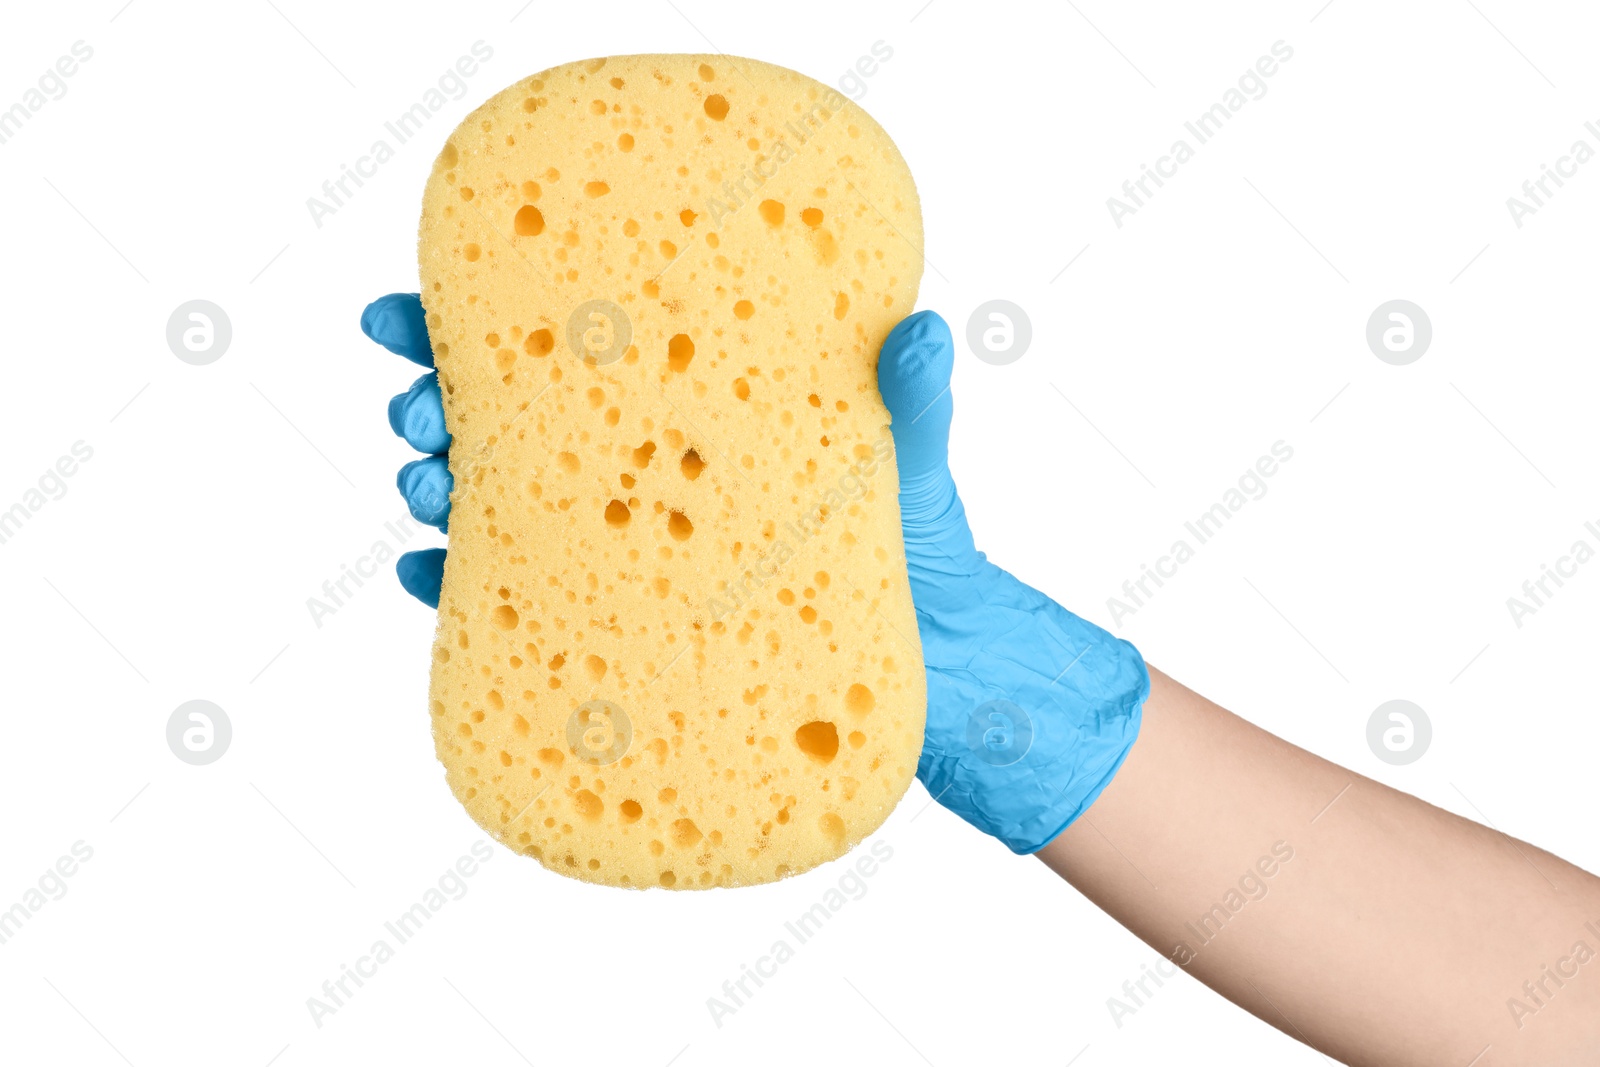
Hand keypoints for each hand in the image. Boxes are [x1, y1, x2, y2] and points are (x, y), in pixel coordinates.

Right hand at [364, 294, 1148, 852]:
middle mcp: (644, 472)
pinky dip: (462, 592)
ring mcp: (628, 550)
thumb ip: (911, 398)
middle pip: (509, 422)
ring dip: (437, 490)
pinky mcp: (630, 629)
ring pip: (500, 509)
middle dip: (436, 404)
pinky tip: (426, 579)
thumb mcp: (908, 461)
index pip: (570, 348)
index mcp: (686, 407)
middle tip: (417, 408)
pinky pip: (524, 607)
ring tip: (422, 486)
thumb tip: (927, 329)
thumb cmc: (918, 545)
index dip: (474, 323)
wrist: (937, 663)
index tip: (405, 309)